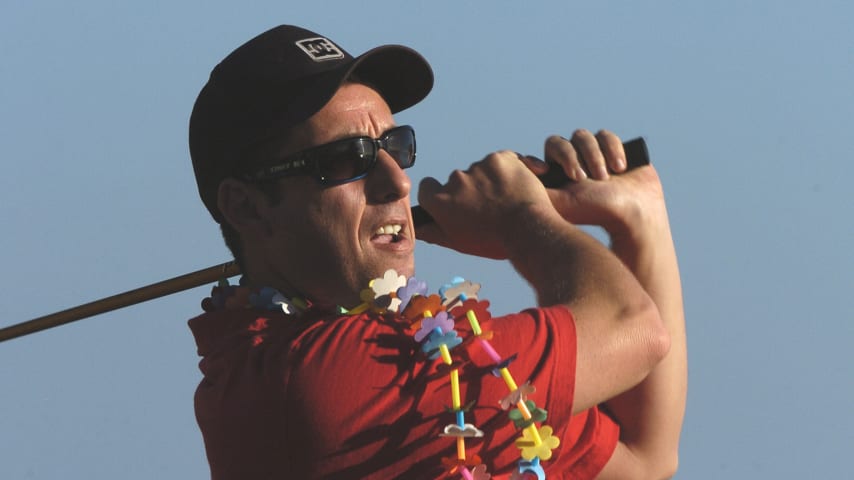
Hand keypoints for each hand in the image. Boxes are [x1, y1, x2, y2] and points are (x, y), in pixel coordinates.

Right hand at [416, 150, 558, 258]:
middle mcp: (455, 181)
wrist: (528, 230)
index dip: (440, 193)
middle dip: (472, 190)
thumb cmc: (493, 241)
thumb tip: (418, 228)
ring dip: (492, 180)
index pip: (428, 187)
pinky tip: (520, 186)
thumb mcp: (459, 242)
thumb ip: (434, 233)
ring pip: (482, 170)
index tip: (456, 202)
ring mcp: (478, 167)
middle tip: (491, 207)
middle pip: (458, 180)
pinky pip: (502, 160)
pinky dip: (512, 169)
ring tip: (508, 199)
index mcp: (440, 201)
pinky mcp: (500, 158)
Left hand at [540, 129, 666, 239]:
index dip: (561, 156)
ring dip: (594, 155)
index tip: (573, 176)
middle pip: (564, 141)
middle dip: (576, 157)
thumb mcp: (560, 202)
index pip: (549, 149)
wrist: (633, 215)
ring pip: (583, 136)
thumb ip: (537, 189)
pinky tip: (620, 168)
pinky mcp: (612, 148)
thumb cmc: (594, 211)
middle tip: (585, 178)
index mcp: (556, 171)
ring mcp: (592, 153)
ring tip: (605, 178)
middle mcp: (572, 160)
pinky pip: (605, 135)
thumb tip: (517, 177)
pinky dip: (612, 149)